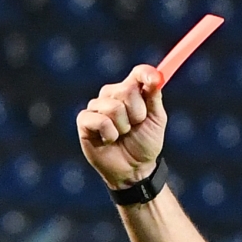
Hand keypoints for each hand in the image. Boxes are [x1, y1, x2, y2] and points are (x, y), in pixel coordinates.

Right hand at [78, 66, 168, 186]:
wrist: (134, 169)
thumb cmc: (145, 144)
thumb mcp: (156, 119)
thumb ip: (154, 96)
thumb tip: (156, 78)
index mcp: (132, 90)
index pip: (138, 72)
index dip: (146, 74)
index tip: (154, 82)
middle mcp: (113, 94)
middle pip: (126, 89)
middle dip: (137, 113)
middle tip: (135, 126)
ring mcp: (97, 107)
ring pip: (113, 106)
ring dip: (123, 126)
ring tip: (122, 135)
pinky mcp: (84, 121)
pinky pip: (99, 120)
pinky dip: (109, 133)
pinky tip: (109, 140)